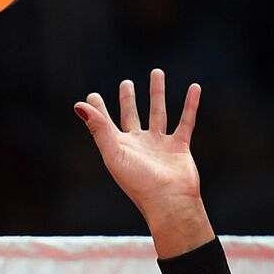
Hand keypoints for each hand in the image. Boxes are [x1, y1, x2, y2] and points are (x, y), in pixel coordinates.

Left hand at [74, 69, 201, 219]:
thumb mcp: (113, 152)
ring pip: (159, 113)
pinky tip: (194, 87)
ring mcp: (160, 145)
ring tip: (157, 73)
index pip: (106, 124)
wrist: (169, 201)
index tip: (92, 95)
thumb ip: (98, 127)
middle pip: (132, 116)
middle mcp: (139, 145)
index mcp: (120, 148)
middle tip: (126, 83)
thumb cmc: (138, 181)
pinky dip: (190, 104)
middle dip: (128, 99)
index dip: (98, 110)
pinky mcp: (180, 146)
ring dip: (158, 94)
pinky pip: (186, 120)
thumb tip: (79, 105)